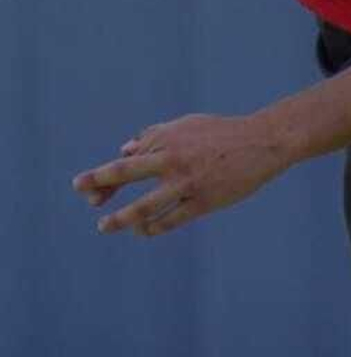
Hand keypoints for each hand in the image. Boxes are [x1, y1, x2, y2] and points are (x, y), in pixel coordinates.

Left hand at [73, 112, 292, 234]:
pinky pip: (172, 219)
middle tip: (80, 191)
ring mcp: (188, 182)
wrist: (262, 142)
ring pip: (146, 205)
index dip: (106, 176)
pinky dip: (153, 227)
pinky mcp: (204, 201)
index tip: (89, 187)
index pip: (127, 160)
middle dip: (99, 182)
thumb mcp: (186, 125)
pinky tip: (142, 231)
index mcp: (166, 139)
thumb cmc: (221, 134)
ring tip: (103, 226)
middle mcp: (172, 159)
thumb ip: (154, 135)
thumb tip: (124, 150)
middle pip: (126, 172)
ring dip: (121, 218)